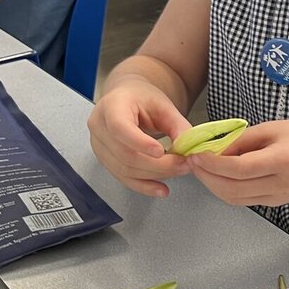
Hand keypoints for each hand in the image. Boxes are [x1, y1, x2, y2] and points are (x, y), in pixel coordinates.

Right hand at [87, 80, 193, 196]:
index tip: (161, 151)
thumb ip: (178, 125)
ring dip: (155, 176)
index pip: (120, 128)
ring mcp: (99, 146)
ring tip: (179, 171)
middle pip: (125, 155)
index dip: (140, 143)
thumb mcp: (164, 105)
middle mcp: (99, 127)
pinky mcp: (105, 160)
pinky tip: (161, 189)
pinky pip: (123, 178)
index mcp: (112, 106)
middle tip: (184, 164)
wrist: (128, 99)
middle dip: (158, 165)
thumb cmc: (142, 99)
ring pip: (125, 170)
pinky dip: (144, 186)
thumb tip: (189, 148)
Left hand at [186, 120, 288, 206]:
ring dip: (213, 185)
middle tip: (192, 161)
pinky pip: (243, 199)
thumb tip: (213, 149)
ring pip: (234, 198)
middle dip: (207, 176)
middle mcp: (281, 184)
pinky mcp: (275, 203)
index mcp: (284, 161)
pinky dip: (226, 189)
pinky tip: (219, 176)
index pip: (239, 169)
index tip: (196, 154)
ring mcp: (279, 198)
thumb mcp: (273, 128)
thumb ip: (242, 140)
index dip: (212, 163)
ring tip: (202, 168)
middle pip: (232, 188)